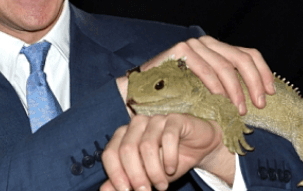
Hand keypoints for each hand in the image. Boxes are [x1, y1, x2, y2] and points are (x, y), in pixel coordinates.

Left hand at [100, 113, 234, 190]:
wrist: (198, 148)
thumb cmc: (168, 161)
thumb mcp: (146, 176)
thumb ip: (125, 181)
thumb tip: (103, 190)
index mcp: (124, 135)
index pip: (110, 153)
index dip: (115, 174)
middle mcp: (136, 124)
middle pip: (127, 150)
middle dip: (136, 175)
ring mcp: (155, 119)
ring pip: (147, 145)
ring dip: (155, 171)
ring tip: (162, 185)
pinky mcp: (175, 119)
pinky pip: (168, 137)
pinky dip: (170, 158)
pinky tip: (172, 168)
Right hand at [117, 36, 274, 114]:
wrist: (142, 91)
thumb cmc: (178, 93)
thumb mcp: (209, 88)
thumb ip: (229, 85)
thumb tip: (260, 96)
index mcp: (218, 48)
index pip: (249, 53)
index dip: (263, 73)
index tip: (271, 93)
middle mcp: (207, 42)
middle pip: (241, 58)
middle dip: (254, 83)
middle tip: (258, 105)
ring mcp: (193, 44)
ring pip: (225, 66)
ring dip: (236, 90)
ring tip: (240, 110)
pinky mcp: (180, 50)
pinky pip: (204, 68)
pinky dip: (215, 86)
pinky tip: (220, 100)